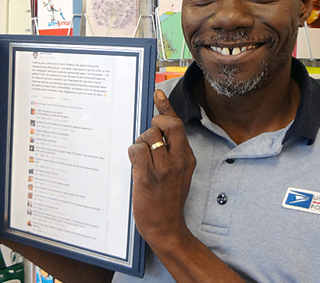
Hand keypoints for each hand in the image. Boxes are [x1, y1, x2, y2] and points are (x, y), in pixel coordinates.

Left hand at [128, 90, 195, 247]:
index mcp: (186, 157)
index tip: (158, 94)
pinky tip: (135, 165)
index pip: (178, 125)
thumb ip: (172, 151)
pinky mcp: (147, 177)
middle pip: (167, 125)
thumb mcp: (179, 172)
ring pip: (148, 136)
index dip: (167, 106)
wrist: (166, 226)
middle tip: (148, 139)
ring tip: (141, 158)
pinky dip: (133, 153)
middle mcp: (178, 160)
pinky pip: (136, 151)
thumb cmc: (168, 198)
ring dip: (140, 142)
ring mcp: (163, 169)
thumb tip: (159, 129)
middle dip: (154, 124)